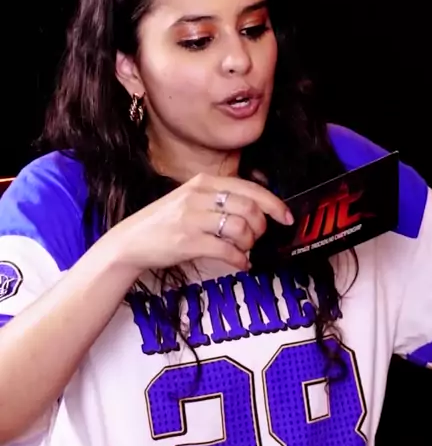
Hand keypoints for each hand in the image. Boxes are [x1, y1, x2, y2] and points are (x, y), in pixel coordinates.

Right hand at [111, 172, 293, 273]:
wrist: (130, 241)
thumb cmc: (164, 222)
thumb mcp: (191, 199)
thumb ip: (219, 200)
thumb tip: (257, 210)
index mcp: (203, 182)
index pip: (249, 188)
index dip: (274, 204)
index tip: (286, 217)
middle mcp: (198, 195)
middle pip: (249, 208)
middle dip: (261, 226)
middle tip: (256, 238)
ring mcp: (192, 218)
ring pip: (240, 228)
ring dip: (249, 244)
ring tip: (243, 250)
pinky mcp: (187, 241)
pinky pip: (226, 250)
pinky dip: (240, 260)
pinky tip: (240, 263)